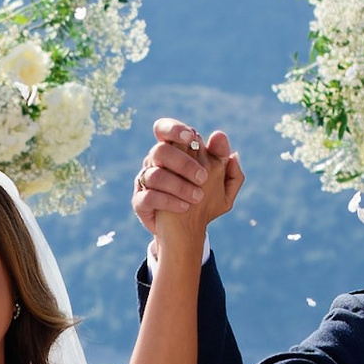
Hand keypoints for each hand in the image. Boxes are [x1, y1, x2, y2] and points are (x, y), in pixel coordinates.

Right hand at [133, 116, 231, 234]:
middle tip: (203, 177)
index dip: (174, 129)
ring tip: (198, 197)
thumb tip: (219, 136)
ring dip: (179, 185)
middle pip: (160, 150)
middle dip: (183, 163)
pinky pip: (148, 197)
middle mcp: (156, 163)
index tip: (190, 138)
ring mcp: (146, 182)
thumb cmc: (203, 203)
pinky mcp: (140, 202)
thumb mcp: (222, 186)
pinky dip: (168, 201)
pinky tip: (184, 207)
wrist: (186, 233)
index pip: (165, 129)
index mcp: (174, 153)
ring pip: (154, 174)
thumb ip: (224, 161)